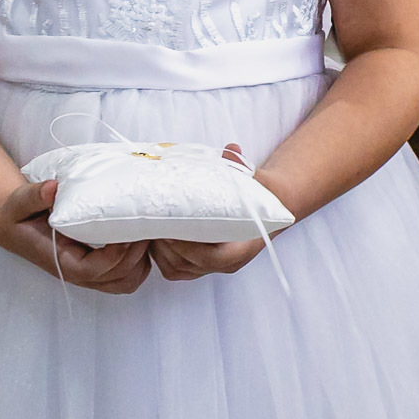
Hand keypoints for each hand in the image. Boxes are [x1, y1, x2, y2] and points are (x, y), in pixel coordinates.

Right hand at [0, 178, 151, 294]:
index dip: (114, 255)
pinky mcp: (98, 266)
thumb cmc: (20, 214)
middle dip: (135, 256)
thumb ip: (35, 196)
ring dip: (140, 262)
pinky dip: (139, 263)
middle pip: (117, 279)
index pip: (93, 269)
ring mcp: (90, 272)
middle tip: (146, 226)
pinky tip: (140, 238)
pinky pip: (126, 275)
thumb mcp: (21, 202)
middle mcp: (78, 272)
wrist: (15, 224)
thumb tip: (53, 188)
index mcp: (61, 260)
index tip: (127, 233)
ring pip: (126, 281)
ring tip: (146, 231)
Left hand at [150, 143, 278, 281]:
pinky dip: (161, 255)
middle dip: (167, 245)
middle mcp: (227, 263)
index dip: (189, 247)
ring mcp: (213, 267)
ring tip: (150, 225)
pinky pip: (176, 269)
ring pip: (178, 269)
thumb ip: (242, 167)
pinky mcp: (201, 265)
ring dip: (160, 251)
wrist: (268, 208)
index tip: (171, 229)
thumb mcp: (256, 179)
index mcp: (242, 247)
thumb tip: (231, 149)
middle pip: (189, 265)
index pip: (213, 258)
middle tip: (152, 221)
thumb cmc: (261, 194)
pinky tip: (154, 234)